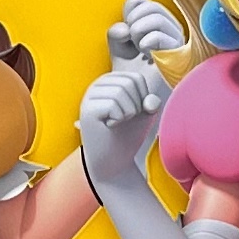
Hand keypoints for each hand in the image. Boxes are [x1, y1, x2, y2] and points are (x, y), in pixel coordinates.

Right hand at [76, 58, 168, 195]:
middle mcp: (96, 85)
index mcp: (110, 81)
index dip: (143, 99)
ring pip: (121, 92)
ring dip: (127, 113)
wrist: (114, 160)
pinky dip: (119, 118)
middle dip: (135, 106)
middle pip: (129, 84)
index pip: (136, 78)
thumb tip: (150, 101)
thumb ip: (151, 101)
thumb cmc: (128, 134)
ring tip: (116, 123)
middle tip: (123, 120)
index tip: (132, 113)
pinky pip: (113, 104)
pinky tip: (109, 126)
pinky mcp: (87, 110)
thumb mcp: (145, 113)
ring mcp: (89, 97)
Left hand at [105, 0, 188, 68]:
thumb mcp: (118, 48)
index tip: (126, 33)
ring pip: (157, 18)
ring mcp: (177, 40)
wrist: (138, 96)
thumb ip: (116, 32)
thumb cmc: (132, 71)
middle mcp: (170, 27)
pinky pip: (161, 36)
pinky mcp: (179, 54)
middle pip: (151, 6)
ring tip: (139, 47)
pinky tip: (146, 54)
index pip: (139, 1)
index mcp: (156, 22)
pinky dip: (147, 42)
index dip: (127, 14)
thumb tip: (125, 30)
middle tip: (131, 40)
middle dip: (134, 21)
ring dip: (139, 31)